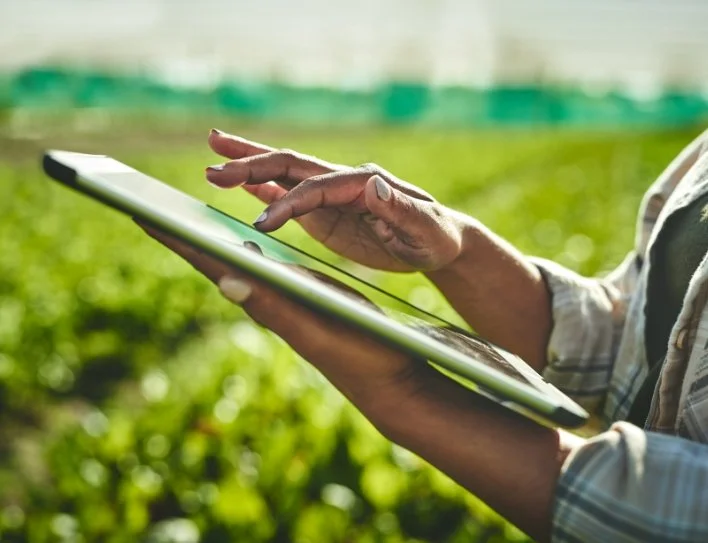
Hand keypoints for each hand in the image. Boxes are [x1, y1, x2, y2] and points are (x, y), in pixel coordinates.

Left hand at [138, 224, 428, 414]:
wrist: (388, 380)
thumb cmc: (360, 352)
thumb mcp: (316, 325)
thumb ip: (275, 304)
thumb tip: (226, 280)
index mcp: (265, 301)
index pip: (211, 264)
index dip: (176, 239)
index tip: (140, 211)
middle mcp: (268, 300)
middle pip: (216, 261)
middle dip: (184, 234)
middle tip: (151, 206)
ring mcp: (285, 300)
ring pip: (237, 264)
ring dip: (210, 240)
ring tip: (185, 217)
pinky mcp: (304, 299)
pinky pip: (265, 267)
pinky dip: (246, 248)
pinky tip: (245, 240)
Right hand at [205, 129, 464, 271]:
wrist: (438, 241)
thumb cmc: (435, 237)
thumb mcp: (426, 228)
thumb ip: (400, 208)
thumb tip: (373, 182)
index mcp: (363, 183)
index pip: (316, 189)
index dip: (287, 203)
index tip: (262, 224)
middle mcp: (343, 182)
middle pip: (291, 166)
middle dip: (252, 163)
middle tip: (213, 163)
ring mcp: (332, 195)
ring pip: (285, 175)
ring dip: (249, 167)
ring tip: (213, 162)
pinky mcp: (327, 211)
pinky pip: (290, 195)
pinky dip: (264, 189)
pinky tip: (242, 184)